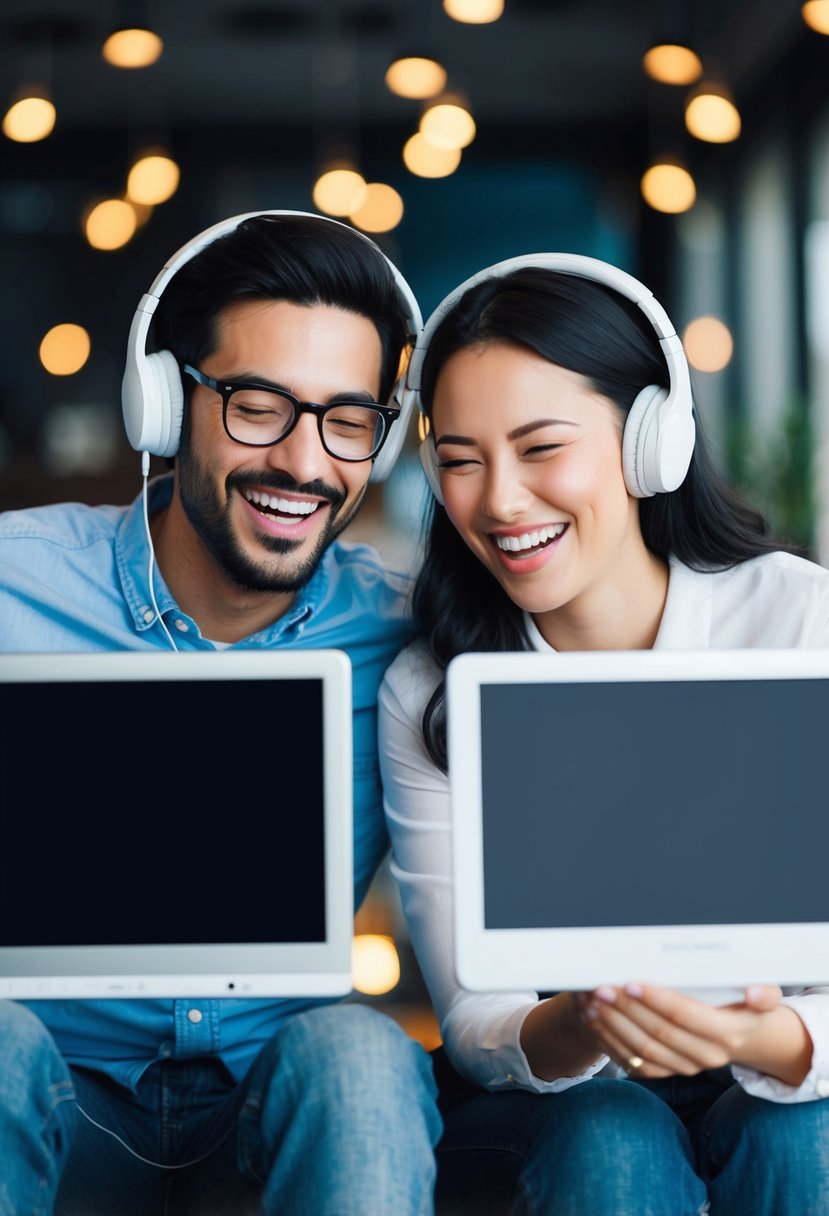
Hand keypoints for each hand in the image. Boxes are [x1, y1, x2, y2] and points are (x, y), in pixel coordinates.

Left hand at [577, 981, 783, 1078]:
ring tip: (592, 1002)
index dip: (656, 1000)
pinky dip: (612, 1041)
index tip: (630, 982)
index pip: (685, 1016)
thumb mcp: (765, 996)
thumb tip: (755, 993)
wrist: (747, 1036)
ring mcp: (685, 1067)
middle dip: (626, 1010)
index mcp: (726, 1032)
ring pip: (643, 1050)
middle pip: (658, 1033)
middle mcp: (706, 1055)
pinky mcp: (668, 1072)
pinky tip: (595, 1021)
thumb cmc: (748, 1004)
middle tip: (601, 987)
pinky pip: (636, 1063)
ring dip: (613, 1026)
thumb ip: (764, 993)